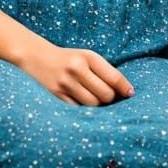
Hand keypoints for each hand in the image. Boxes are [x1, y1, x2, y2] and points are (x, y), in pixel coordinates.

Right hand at [18, 39, 133, 105]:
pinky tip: (80, 103)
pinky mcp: (56, 95)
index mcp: (88, 57)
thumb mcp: (85, 57)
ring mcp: (65, 83)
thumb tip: (124, 91)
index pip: (113, 77)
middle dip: (109, 98)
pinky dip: (83, 109)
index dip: (125, 88)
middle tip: (106, 96)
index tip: (131, 94)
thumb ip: (103, 70)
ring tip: (93, 98)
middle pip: (105, 94)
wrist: (36, 57)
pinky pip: (77, 110)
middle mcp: (77, 68)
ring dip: (96, 105)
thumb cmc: (67, 59)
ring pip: (93, 104)